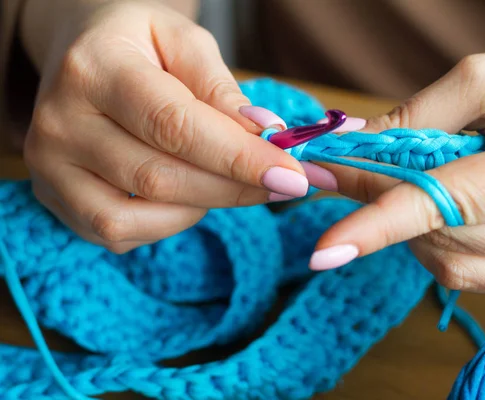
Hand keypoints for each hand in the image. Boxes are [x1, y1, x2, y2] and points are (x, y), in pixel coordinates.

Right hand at [20, 0, 315, 251]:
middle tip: (284, 184)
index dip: (238, 157)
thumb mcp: (184, 43)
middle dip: (234, 187)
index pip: (174, 125)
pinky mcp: (56, 199)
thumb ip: (220, 88)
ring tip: (232, 181)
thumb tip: (264, 136)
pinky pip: (121, 233)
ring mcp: (50, 167)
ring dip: (204, 206)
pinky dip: (169, 222)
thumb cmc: (141, 46)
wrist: (82, 57)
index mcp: (94, 68)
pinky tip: (190, 195)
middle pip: (161, 176)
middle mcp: (61, 121)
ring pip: (140, 215)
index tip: (292, 176)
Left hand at [310, 49, 484, 292]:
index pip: (443, 207)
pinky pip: (468, 274)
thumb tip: (353, 150)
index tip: (323, 251)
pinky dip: (439, 244)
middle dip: (383, 205)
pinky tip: (455, 210)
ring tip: (436, 179)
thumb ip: (418, 118)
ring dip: (413, 228)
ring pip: (446, 264)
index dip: (377, 225)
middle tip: (360, 169)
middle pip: (435, 236)